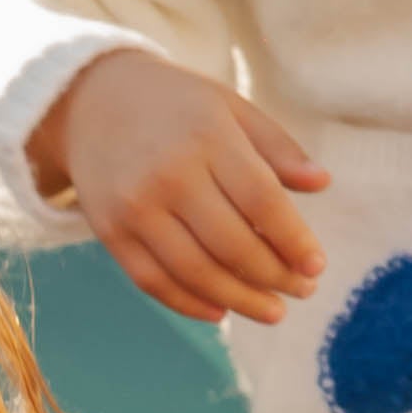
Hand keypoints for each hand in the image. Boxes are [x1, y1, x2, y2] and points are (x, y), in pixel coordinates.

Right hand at [28, 46, 330, 326]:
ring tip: (273, 310)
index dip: (294, 240)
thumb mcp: (229, 107)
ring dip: (241, 300)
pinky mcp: (110, 232)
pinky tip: (221, 311)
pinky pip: (154, 281)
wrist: (89, 101)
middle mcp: (169, 174)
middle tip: (304, 289)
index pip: (262, 200)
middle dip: (275, 277)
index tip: (316, 265)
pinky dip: (190, 304)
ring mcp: (135, 207)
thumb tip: (322, 183)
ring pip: (196, 272)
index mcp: (207, 136)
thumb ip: (276, 146)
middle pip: (232, 244)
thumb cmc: (175, 106)